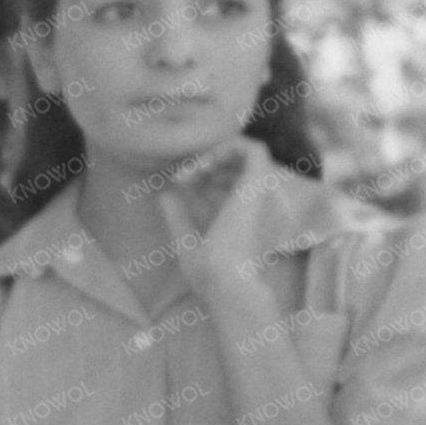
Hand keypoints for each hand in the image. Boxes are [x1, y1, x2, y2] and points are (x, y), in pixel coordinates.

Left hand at [152, 141, 270, 302]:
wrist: (224, 278)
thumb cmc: (207, 272)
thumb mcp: (186, 240)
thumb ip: (178, 216)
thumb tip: (166, 193)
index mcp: (242, 215)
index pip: (226, 182)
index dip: (201, 174)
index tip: (178, 184)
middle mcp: (254, 200)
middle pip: (235, 164)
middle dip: (204, 163)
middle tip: (181, 177)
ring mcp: (259, 189)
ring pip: (244, 152)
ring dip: (212, 154)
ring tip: (190, 172)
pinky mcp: (260, 180)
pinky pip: (252, 147)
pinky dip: (224, 147)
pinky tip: (204, 164)